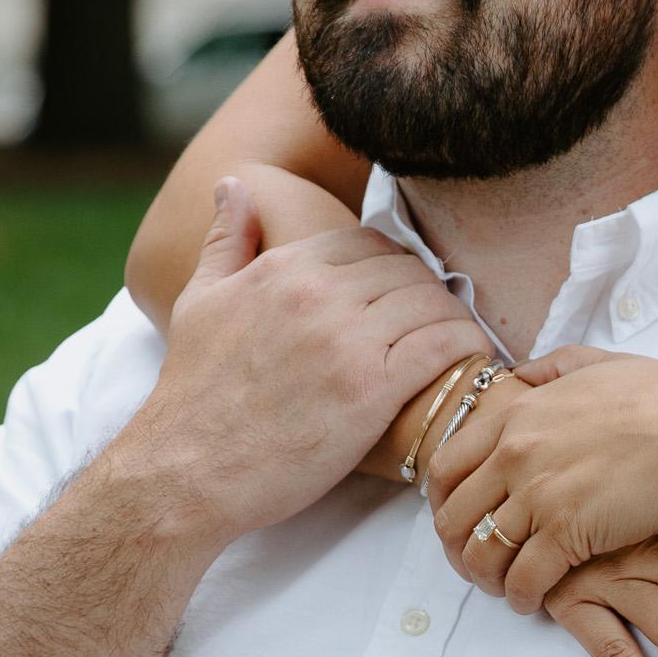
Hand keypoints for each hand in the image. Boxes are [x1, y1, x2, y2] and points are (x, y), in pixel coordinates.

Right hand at [121, 177, 493, 543]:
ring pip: (430, 302)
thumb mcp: (200, 300)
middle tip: (440, 318)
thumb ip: (227, 239)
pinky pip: (441, 346)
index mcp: (285, 268)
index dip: (395, 266)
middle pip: (407, 270)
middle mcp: (319, 294)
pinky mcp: (370, 389)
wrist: (185, 472)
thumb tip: (235, 184)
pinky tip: (473, 359)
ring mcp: (347, 340)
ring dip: (453, 318)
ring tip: (461, 338)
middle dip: (429, 291)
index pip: (370, 243)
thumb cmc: (192, 394)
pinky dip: (465, 347)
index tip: (407, 292)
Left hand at [426, 345, 657, 612]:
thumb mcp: (600, 364)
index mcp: (520, 413)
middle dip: (457, 546)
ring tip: (504, 587)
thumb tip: (523, 374)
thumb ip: (554, 367)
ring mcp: (539, 492)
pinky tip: (533, 602)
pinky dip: (521, 597)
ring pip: (482, 552)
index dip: (443, 501)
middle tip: (476, 562)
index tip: (457, 519)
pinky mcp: (568, 532)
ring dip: (486, 577)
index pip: (446, 465)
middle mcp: (517, 451)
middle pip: (453, 514)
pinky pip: (523, 578)